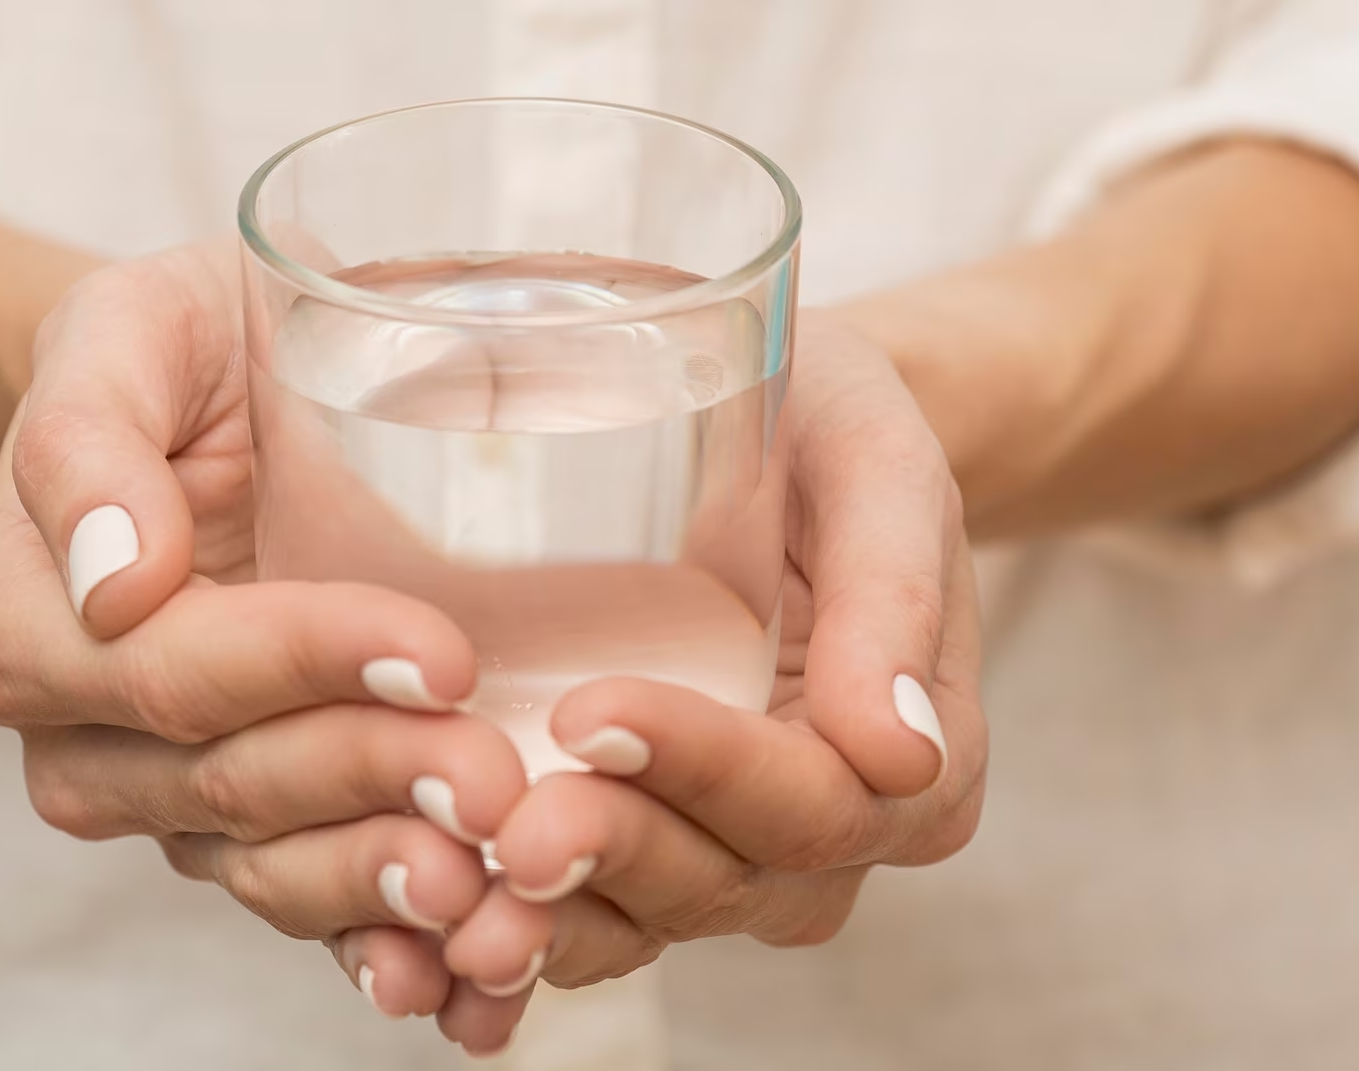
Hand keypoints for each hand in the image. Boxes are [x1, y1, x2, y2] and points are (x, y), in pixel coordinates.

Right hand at [0, 244, 533, 1052]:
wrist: (225, 395)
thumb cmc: (183, 349)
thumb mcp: (127, 329)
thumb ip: (86, 436)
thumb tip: (112, 578)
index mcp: (29, 624)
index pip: (174, 671)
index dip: (303, 668)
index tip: (438, 653)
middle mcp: (88, 736)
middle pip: (230, 784)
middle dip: (369, 783)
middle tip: (494, 781)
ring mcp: (172, 797)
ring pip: (270, 867)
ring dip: (381, 887)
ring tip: (489, 887)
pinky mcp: (256, 827)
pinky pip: (309, 906)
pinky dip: (386, 948)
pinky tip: (468, 973)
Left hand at [355, 314, 985, 1040]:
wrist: (778, 437)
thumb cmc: (831, 431)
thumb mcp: (877, 468)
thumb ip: (895, 593)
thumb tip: (902, 752)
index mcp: (920, 760)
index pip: (816, 800)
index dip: (706, 770)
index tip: (590, 710)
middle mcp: (832, 830)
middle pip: (732, 879)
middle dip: (617, 854)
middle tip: (509, 829)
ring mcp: (737, 849)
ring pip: (655, 917)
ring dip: (557, 920)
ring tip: (457, 895)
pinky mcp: (652, 840)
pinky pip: (596, 913)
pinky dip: (524, 927)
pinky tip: (439, 928)